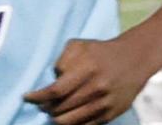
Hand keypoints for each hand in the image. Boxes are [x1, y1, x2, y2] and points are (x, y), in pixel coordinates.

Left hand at [22, 38, 154, 124]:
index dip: (38, 97)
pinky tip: (65, 117)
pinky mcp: (112, 114)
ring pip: (72, 121)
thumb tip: (52, 79)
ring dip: (56, 118)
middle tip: (40, 105)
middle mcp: (97, 89)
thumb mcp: (78, 46)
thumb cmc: (100, 51)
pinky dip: (72, 124)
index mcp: (87, 69)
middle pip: (62, 108)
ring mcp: (105, 104)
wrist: (134, 59)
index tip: (27, 97)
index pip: (56, 90)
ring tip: (51, 112)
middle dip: (45, 108)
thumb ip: (61, 60)